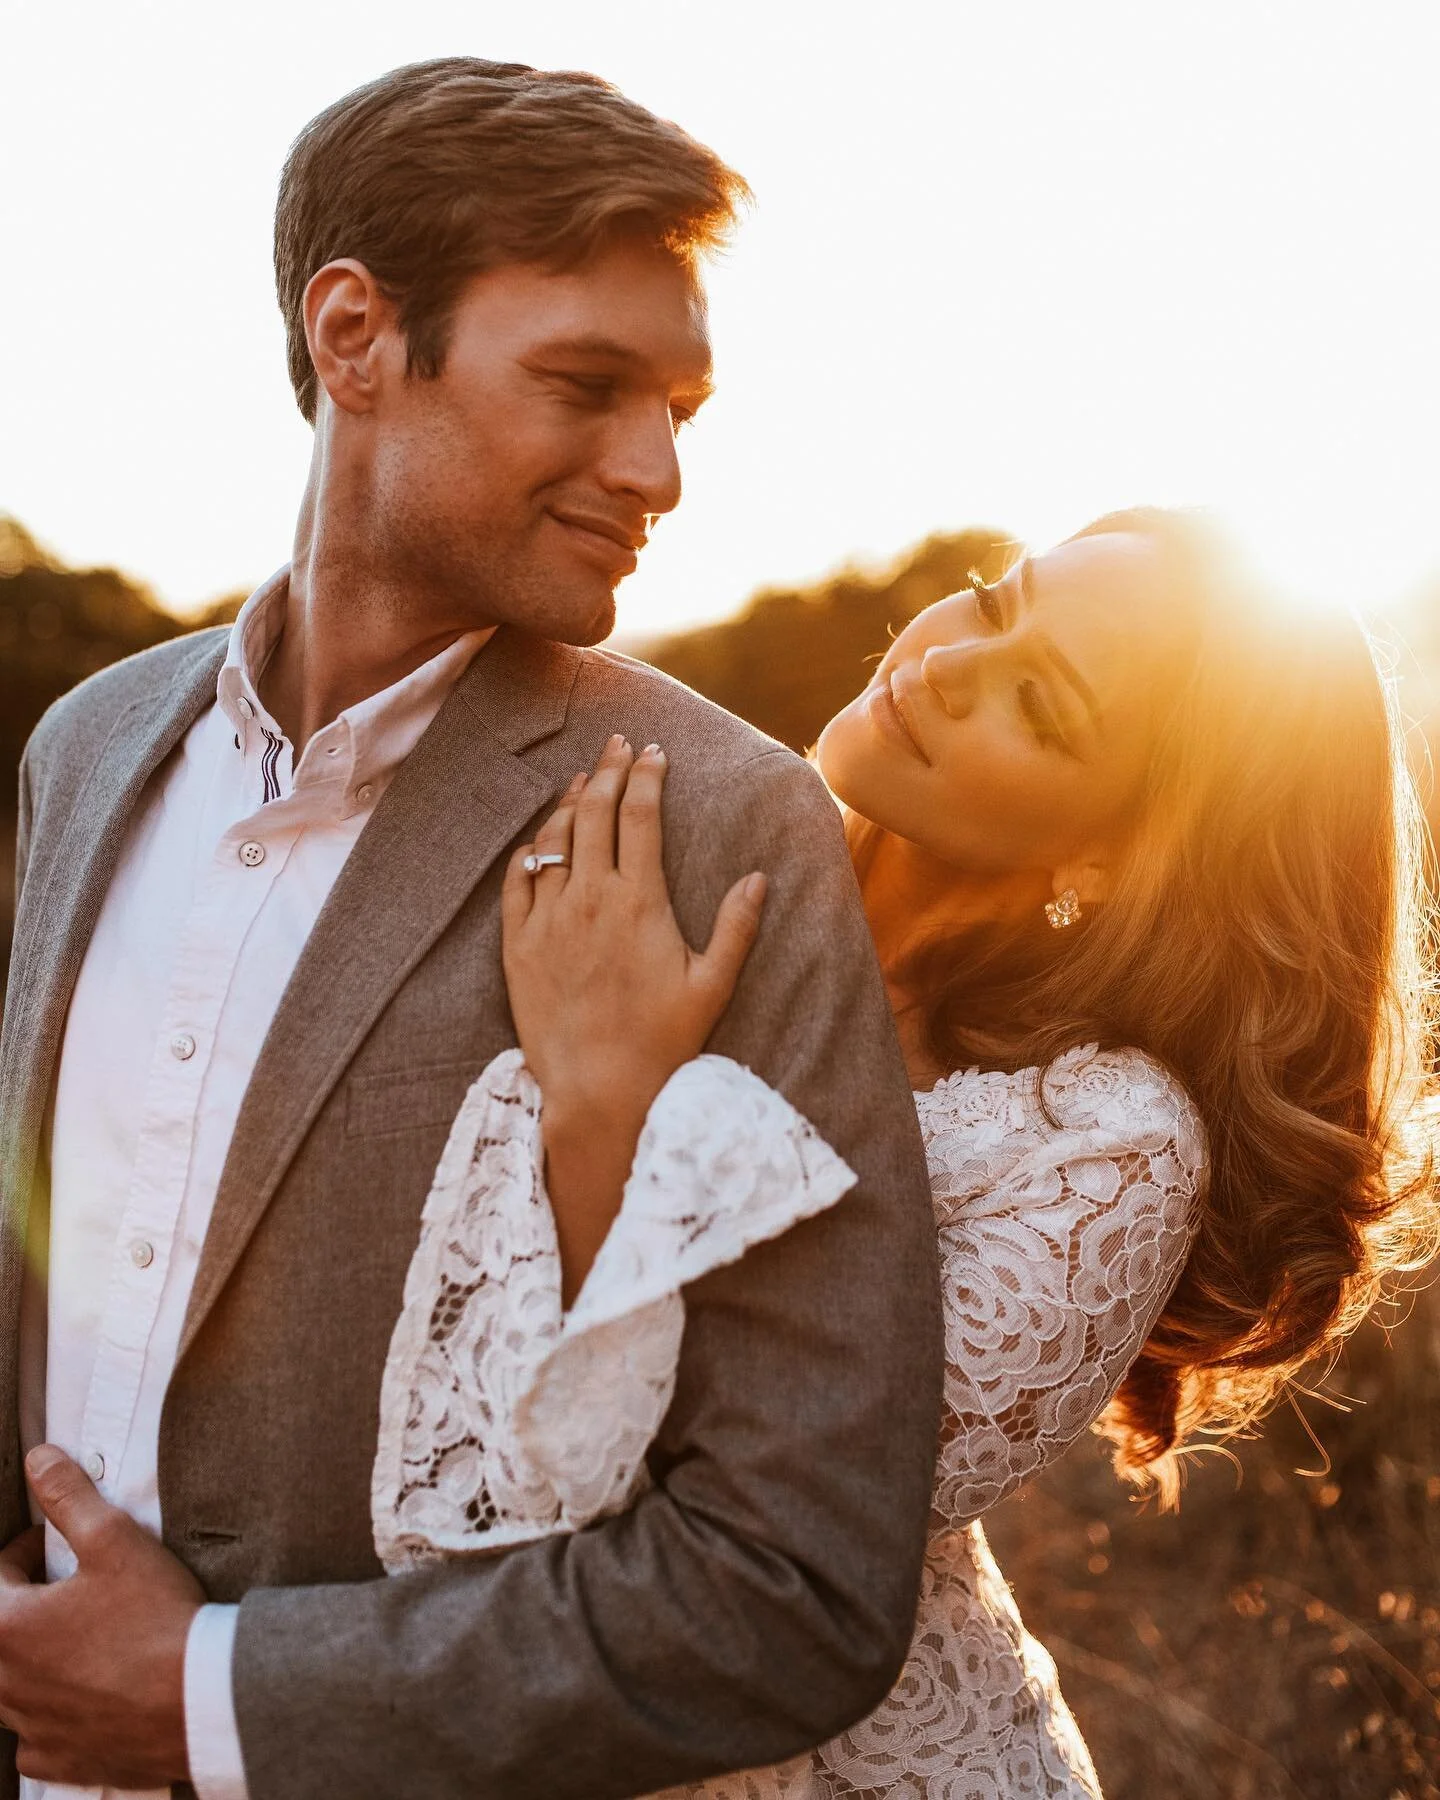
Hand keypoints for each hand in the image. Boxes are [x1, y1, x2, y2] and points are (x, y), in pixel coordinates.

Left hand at [0, 1445, 203, 1786]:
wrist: (198, 1698)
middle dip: (30, 1601)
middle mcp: (4, 1683)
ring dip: (38, 1656)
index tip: (61, 1544)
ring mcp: (29, 1727)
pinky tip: (86, 1694)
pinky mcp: (57, 1760)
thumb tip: (39, 1460)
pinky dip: (51, 1714)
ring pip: (11, 1685)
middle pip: (2, 1628)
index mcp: (6, 1626)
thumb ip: (68, 1496)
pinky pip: (34, 1737)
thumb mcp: (114, 1540)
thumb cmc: (155, 1620)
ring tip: (84, 1635)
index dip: (30, 1549)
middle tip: (76, 1586)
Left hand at [503, 735, 766, 1298]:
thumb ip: (737, 927)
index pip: (642, 815)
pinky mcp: (517, 945)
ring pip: (553, 838)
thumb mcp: (712, 985)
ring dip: (569, 801)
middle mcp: (590, 898)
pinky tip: (540, 837)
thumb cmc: (662, 1042)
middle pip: (594, 812)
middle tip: (616, 744)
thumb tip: (760, 878)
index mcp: (640, 900)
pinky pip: (518, 879)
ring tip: (582, 780)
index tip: (652, 751)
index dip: (647, 775)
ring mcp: (548, 919)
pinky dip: (530, 848)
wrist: (597, 1091)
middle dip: (608, 769)